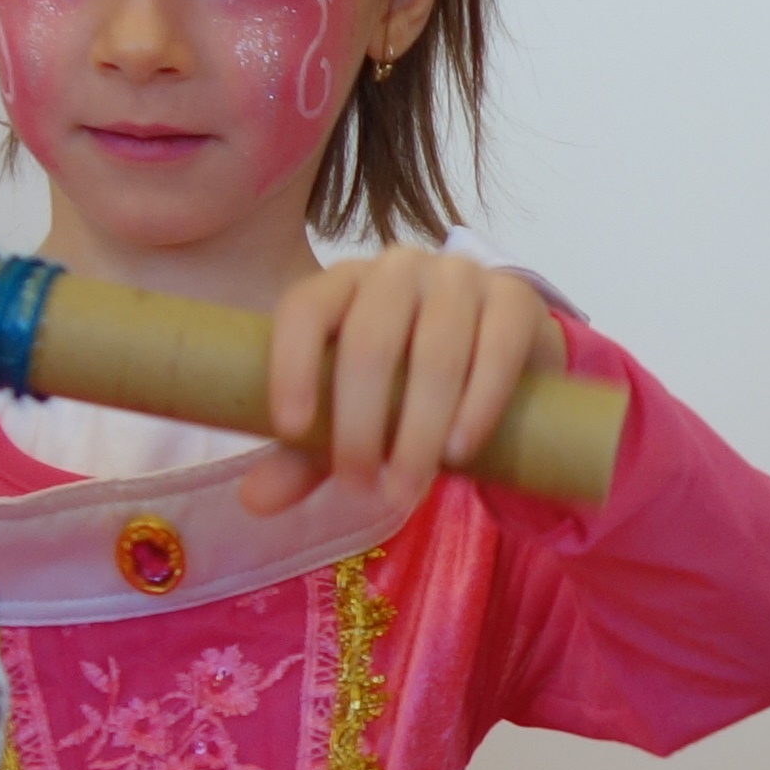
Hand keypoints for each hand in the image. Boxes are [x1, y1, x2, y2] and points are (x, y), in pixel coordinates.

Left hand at [244, 248, 568, 516]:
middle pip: (371, 341)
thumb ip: (306, 453)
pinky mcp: (516, 298)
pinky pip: (496, 348)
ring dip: (419, 430)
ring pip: (436, 351)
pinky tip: (460, 451)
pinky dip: (477, 405)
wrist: (504, 361)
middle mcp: (397, 268)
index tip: (292, 429)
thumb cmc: (410, 385)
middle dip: (360, 424)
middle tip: (360, 488)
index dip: (293, 364)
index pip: (305, 309)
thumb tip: (254, 501)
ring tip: (406, 490)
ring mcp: (460, 276)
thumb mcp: (353, 416)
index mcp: (342, 284)